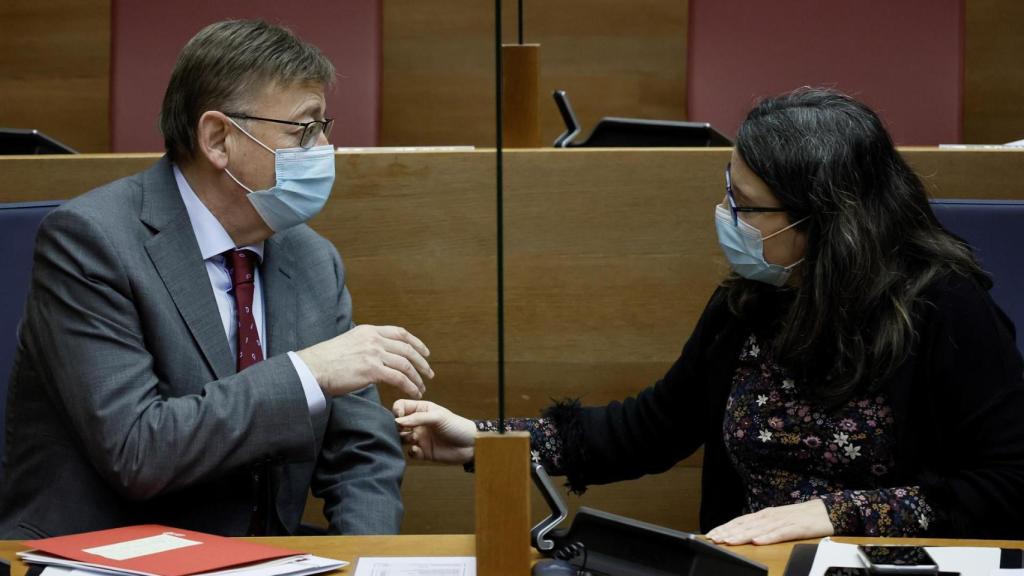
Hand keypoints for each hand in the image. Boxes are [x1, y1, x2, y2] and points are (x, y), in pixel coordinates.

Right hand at [297, 325, 432, 398]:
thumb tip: (376, 354)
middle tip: (429, 373)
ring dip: (417, 378)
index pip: (400, 333)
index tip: (425, 353)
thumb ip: (365, 345)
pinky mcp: (372, 370)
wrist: (312, 368)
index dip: (416, 343)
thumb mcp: (349, 342)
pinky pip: (399, 378)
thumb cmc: (326, 360)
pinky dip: (409, 386)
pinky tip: (413, 392)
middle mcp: (374, 339)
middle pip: (407, 349)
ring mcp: (374, 354)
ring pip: (405, 365)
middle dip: (422, 362)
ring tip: (422, 388)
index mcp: (369, 331)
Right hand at [393, 399, 476, 463]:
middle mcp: (418, 423)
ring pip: (402, 439)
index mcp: (422, 410)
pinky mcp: (424, 452)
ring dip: (402, 440)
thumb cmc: (457, 426)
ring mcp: (420, 437)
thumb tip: (397, 420)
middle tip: (401, 431)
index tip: (398, 418)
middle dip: (396, 428)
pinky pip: (411, 452)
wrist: (471, 445)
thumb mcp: (438, 417)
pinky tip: (417, 450)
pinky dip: (411, 452)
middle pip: (398, 424)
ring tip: (412, 440)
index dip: (396, 411)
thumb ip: (417, 418)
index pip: (401, 406)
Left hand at [705, 499, 833, 544]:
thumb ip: (761, 527)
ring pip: (758, 529)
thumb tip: (743, 535)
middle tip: (713, 538)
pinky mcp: (796, 527)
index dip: (725, 527)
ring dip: (742, 535)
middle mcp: (771, 516)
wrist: (826, 512)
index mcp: (765, 515)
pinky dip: (767, 537)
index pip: (740, 521)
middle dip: (728, 532)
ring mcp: (783, 521)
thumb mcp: (777, 521)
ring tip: (728, 540)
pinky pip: (780, 533)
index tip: (711, 534)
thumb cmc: (800, 518)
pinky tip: (757, 541)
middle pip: (746, 525)